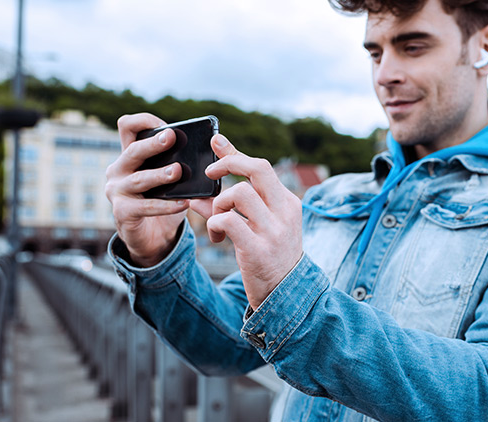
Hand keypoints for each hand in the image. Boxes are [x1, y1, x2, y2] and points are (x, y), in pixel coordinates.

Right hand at [105, 113, 189, 266]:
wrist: (153, 237)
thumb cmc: (163, 200)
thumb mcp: (170, 178)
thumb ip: (180, 161)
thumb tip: (214, 146)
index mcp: (129, 155)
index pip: (127, 126)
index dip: (144, 121)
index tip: (167, 126)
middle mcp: (118, 170)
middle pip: (133, 150)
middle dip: (153, 143)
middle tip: (172, 138)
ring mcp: (117, 191)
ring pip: (139, 179)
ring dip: (159, 174)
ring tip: (177, 171)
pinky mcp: (122, 213)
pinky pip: (146, 207)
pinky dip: (166, 205)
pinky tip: (183, 203)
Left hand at [195, 134, 302, 309]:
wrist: (285, 295)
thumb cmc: (269, 257)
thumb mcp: (260, 227)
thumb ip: (233, 207)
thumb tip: (200, 192)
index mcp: (288, 203)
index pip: (262, 167)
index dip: (235, 154)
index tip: (215, 144)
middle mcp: (285, 212)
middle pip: (256, 169)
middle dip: (228, 163)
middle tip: (209, 174)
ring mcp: (274, 230)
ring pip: (238, 194)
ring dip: (219, 204)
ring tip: (217, 220)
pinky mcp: (258, 248)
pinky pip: (228, 221)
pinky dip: (215, 225)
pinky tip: (218, 237)